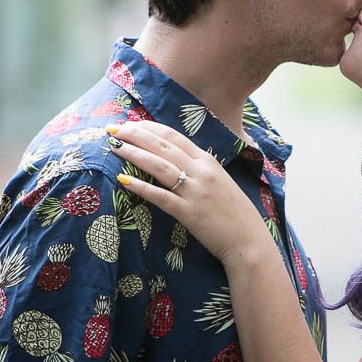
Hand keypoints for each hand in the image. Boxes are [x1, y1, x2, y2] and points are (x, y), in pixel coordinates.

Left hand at [107, 121, 269, 265]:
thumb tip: (173, 159)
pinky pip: (160, 196)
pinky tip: (124, 181)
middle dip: (136, 135)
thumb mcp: (218, 180)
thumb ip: (198, 168)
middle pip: (163, 146)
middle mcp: (201, 171)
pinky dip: (141, 187)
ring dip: (134, 154)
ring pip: (159, 166)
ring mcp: (195, 191)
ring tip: (114, 146)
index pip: (174, 136)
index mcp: (207, 161)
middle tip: (113, 129)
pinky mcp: (189, 212)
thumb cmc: (233, 211)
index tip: (129, 122)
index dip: (149, 128)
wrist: (248, 239)